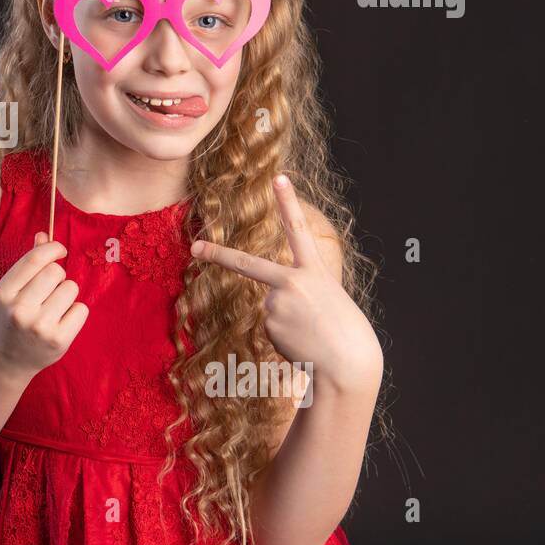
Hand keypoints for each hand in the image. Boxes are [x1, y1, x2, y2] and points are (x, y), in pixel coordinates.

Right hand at [0, 231, 89, 377]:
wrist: (7, 362)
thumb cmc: (10, 319)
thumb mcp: (10, 291)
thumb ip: (27, 263)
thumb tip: (44, 235)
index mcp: (4, 293)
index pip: (36, 259)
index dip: (53, 248)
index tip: (60, 250)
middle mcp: (20, 310)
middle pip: (56, 271)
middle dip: (58, 275)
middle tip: (50, 289)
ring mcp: (39, 327)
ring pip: (71, 288)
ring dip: (67, 294)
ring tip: (53, 307)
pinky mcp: (58, 340)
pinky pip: (81, 309)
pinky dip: (75, 312)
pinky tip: (61, 322)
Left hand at [189, 174, 380, 391]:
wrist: (349, 367)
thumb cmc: (348, 336)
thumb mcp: (331, 301)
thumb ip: (302, 292)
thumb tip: (272, 305)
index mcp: (315, 272)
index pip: (299, 229)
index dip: (288, 202)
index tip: (278, 177)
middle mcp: (292, 282)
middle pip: (246, 264)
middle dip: (217, 254)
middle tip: (195, 247)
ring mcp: (276, 304)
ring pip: (270, 309)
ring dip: (286, 323)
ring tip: (311, 336)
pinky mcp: (268, 326)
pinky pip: (270, 329)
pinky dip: (285, 338)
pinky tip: (302, 345)